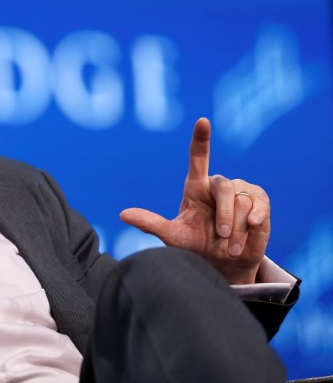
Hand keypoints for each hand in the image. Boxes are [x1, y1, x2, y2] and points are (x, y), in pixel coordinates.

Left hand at [120, 117, 269, 284]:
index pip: (198, 156)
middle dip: (224, 215)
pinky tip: (253, 227)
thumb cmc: (196, 244)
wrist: (225, 262)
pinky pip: (260, 204)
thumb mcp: (173, 236)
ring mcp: (240, 191)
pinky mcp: (259, 201)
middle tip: (222, 236)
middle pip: (224, 187)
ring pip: (243, 201)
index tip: (202, 121)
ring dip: (238, 228)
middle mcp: (217, 184)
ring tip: (231, 245)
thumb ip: (150, 223)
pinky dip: (257, 219)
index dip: (201, 138)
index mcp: (196, 186)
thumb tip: (122, 214)